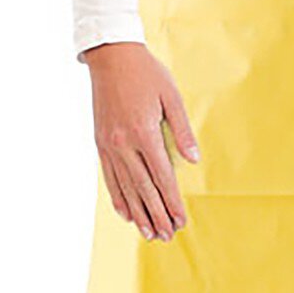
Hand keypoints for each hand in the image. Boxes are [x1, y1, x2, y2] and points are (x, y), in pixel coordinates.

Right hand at [79, 41, 199, 240]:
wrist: (110, 57)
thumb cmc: (146, 73)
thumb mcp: (171, 97)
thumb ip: (182, 131)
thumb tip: (193, 161)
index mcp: (144, 132)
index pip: (162, 176)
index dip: (172, 200)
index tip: (181, 219)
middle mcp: (123, 143)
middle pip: (143, 188)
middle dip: (157, 214)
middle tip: (168, 235)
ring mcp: (109, 145)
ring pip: (125, 187)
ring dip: (139, 213)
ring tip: (149, 233)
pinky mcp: (100, 143)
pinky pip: (109, 177)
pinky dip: (118, 197)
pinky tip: (126, 213)